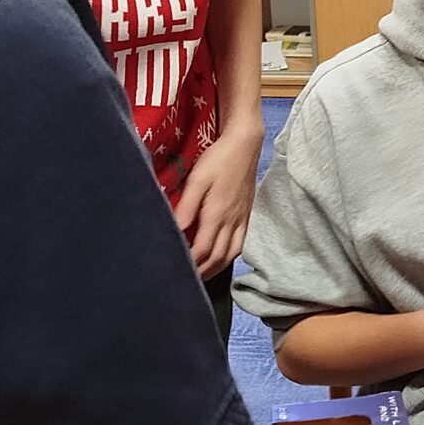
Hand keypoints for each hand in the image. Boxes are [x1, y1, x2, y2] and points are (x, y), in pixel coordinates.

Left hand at [173, 126, 261, 279]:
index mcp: (217, 213)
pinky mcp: (247, 214)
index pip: (203, 249)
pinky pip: (242, 243)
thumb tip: (176, 229)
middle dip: (203, 271)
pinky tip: (222, 256)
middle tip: (187, 280)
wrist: (245, 145)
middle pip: (218, 257)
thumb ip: (187, 206)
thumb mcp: (197, 179)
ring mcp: (242, 218)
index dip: (191, 263)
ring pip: (231, 253)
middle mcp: (232, 220)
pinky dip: (230, 255)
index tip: (176, 270)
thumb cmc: (218, 159)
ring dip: (217, 267)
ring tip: (203, 273)